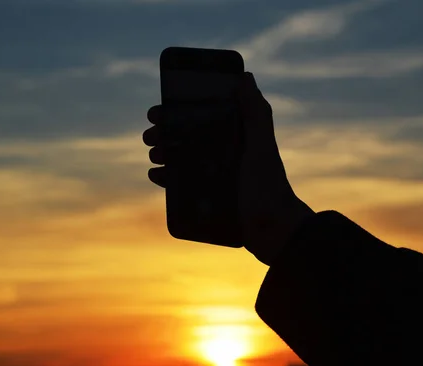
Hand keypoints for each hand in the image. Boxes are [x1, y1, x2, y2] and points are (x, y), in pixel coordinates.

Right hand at [143, 72, 313, 264]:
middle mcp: (227, 153)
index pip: (204, 115)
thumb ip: (255, 113)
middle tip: (150, 136)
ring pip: (184, 159)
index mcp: (238, 136)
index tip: (158, 110)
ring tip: (154, 155)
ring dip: (164, 153)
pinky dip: (167, 177)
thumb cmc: (269, 188)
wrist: (273, 231)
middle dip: (166, 132)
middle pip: (189, 136)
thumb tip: (244, 76)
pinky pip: (184, 183)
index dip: (179, 110)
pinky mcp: (212, 198)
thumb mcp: (262, 147)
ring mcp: (218, 176)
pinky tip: (156, 175)